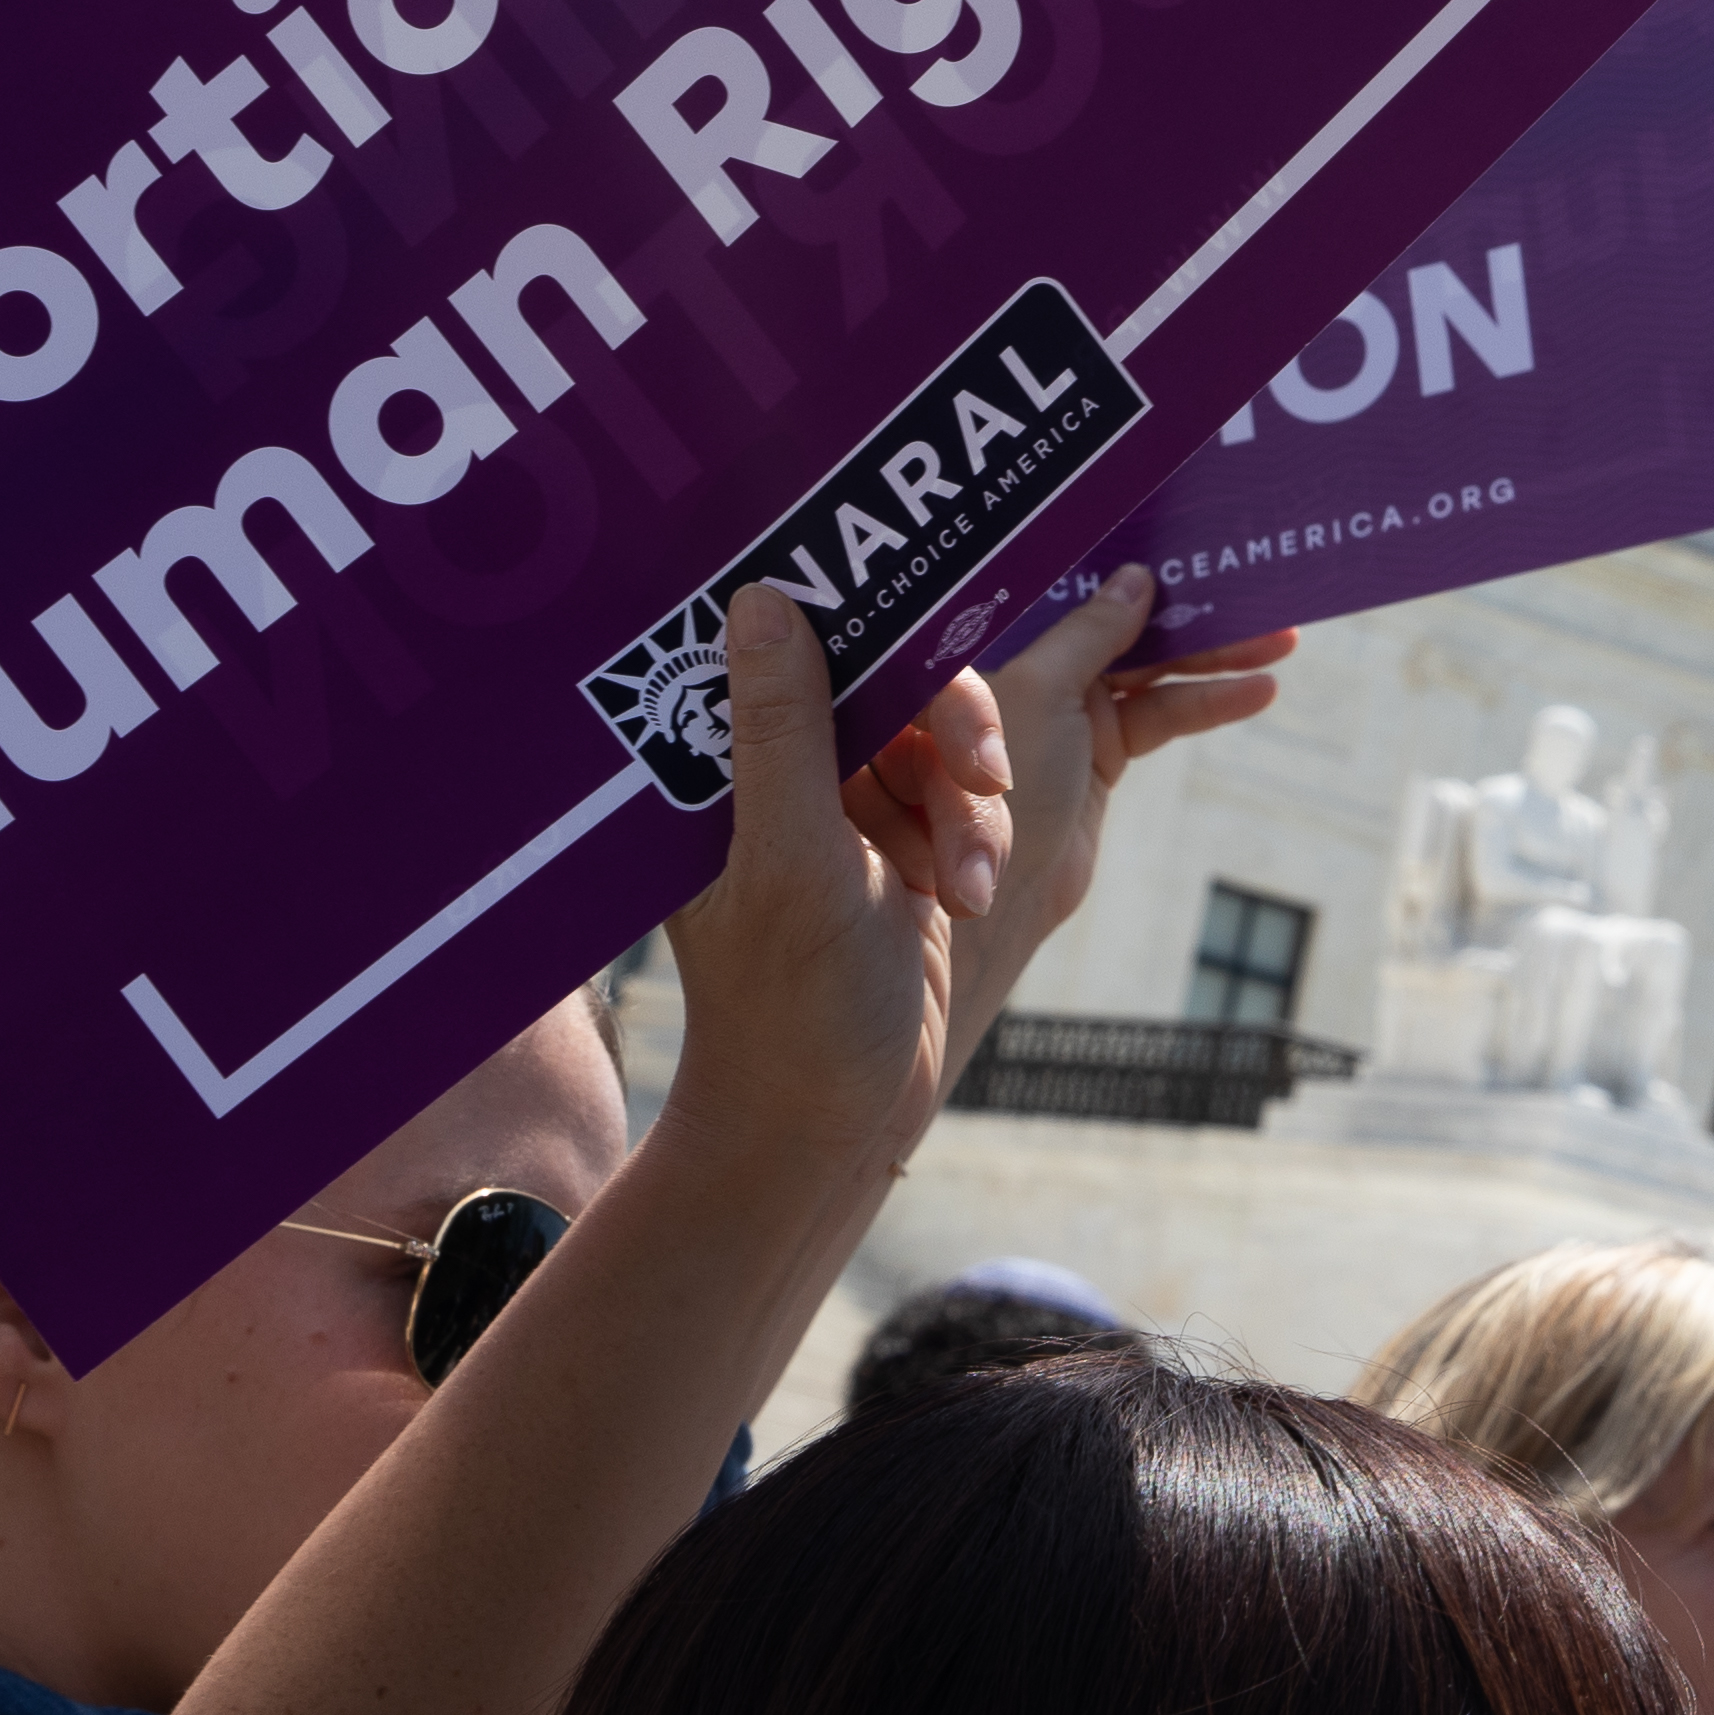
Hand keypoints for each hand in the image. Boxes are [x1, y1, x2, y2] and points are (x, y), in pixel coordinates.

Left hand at [659, 586, 1005, 1187]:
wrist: (832, 1119)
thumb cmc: (790, 1007)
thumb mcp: (792, 861)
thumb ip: (784, 731)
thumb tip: (763, 595)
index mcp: (723, 762)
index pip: (804, 644)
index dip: (880, 625)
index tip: (945, 634)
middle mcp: (774, 769)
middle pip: (890, 677)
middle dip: (954, 731)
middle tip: (990, 779)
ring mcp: (837, 805)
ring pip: (938, 735)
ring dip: (973, 802)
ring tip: (969, 885)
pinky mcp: (893, 840)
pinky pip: (960, 791)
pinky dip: (978, 837)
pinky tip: (965, 899)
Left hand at [976, 564, 1297, 991]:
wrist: (993, 902)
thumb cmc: (992, 790)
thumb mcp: (1041, 691)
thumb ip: (1089, 632)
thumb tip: (1137, 579)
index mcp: (1001, 641)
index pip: (1072, 586)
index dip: (1126, 564)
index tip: (1184, 541)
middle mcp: (1033, 670)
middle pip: (1120, 624)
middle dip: (1187, 609)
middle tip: (1252, 587)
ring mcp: (1068, 715)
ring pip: (1151, 668)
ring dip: (1214, 655)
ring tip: (1281, 639)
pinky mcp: (1099, 757)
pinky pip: (1161, 715)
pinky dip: (1208, 702)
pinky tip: (1258, 691)